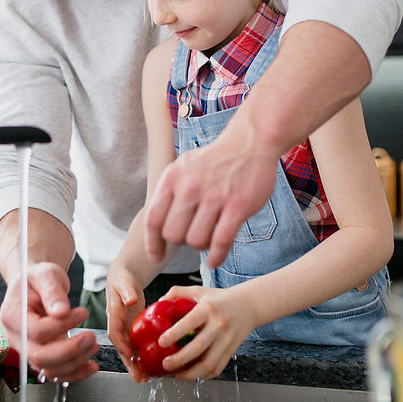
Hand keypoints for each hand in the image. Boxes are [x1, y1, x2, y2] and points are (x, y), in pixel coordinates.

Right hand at [0, 261, 99, 381]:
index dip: (61, 325)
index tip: (81, 313)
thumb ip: (52, 292)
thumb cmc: (37, 278)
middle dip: (69, 351)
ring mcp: (28, 349)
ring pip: (49, 368)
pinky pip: (56, 372)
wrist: (35, 286)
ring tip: (94, 346)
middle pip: (39, 357)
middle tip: (90, 337)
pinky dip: (75, 373)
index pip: (36, 330)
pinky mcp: (41, 356)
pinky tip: (91, 365)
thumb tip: (61, 312)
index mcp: (13, 315)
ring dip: (75, 362)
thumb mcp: (45, 275)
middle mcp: (18, 337)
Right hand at [105, 266, 147, 381]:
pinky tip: (150, 368)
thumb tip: (130, 300)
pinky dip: (142, 357)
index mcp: (113, 314)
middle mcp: (118, 325)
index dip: (121, 345)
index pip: (114, 332)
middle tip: (138, 377)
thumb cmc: (122, 278)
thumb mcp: (124, 281)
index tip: (130, 355)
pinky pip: (136, 346)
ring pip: (129, 351)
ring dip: (136, 365)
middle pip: (122, 348)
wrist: (123, 278)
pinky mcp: (133, 331)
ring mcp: (125, 329)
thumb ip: (127, 290)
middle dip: (129, 363)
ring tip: (145, 379)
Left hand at [144, 128, 278, 268]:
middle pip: (173, 235)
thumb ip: (169, 194)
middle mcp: (190, 187)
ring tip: (208, 237)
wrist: (249, 142)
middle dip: (181, 241)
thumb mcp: (183, 168)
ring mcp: (214, 196)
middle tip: (193, 235)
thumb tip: (157, 227)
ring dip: (201, 246)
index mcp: (172, 178)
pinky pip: (220, 242)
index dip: (152, 243)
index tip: (157, 256)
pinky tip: (215, 259)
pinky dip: (216, 257)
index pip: (153, 219)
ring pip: (196, 241)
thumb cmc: (214, 161)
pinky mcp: (237, 205)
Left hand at [154, 286, 253, 380]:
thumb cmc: (220, 298)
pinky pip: (218, 368)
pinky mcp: (232, 350)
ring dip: (191, 373)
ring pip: (209, 363)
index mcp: (208, 309)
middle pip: (198, 347)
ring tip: (177, 375)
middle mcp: (219, 325)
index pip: (189, 323)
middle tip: (165, 364)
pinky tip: (192, 374)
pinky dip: (204, 375)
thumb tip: (158, 303)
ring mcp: (227, 340)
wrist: (248, 305)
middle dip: (179, 359)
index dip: (174, 334)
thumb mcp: (199, 291)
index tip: (161, 342)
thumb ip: (178, 293)